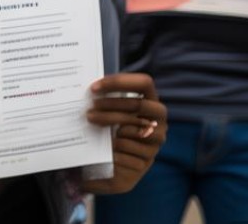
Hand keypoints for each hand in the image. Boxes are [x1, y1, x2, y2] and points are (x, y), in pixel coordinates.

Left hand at [82, 73, 166, 194]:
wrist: (114, 166)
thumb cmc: (111, 131)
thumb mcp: (111, 114)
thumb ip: (107, 101)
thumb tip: (89, 91)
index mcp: (151, 103)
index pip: (144, 83)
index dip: (119, 82)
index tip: (94, 88)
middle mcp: (159, 121)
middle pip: (138, 105)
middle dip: (110, 105)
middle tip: (89, 110)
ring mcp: (156, 142)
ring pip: (132, 129)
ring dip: (107, 127)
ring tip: (92, 125)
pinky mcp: (146, 161)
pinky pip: (127, 151)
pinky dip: (111, 148)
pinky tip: (102, 147)